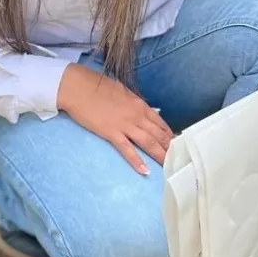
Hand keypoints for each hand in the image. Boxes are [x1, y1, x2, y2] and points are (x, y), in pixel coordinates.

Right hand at [56, 63, 172, 174]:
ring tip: (170, 167)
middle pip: (158, 135)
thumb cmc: (97, 85)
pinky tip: (145, 171)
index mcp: (139, 104)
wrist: (78, 87)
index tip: (176, 145)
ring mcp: (124, 125)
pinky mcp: (111, 133)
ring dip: (160, 155)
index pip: (160, 123)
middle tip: (179, 160)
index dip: (169, 135)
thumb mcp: (122, 91)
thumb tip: (143, 111)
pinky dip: (137, 161)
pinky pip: (127, 149)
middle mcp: (136, 115)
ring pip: (148, 143)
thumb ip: (134, 102)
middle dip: (170, 148)